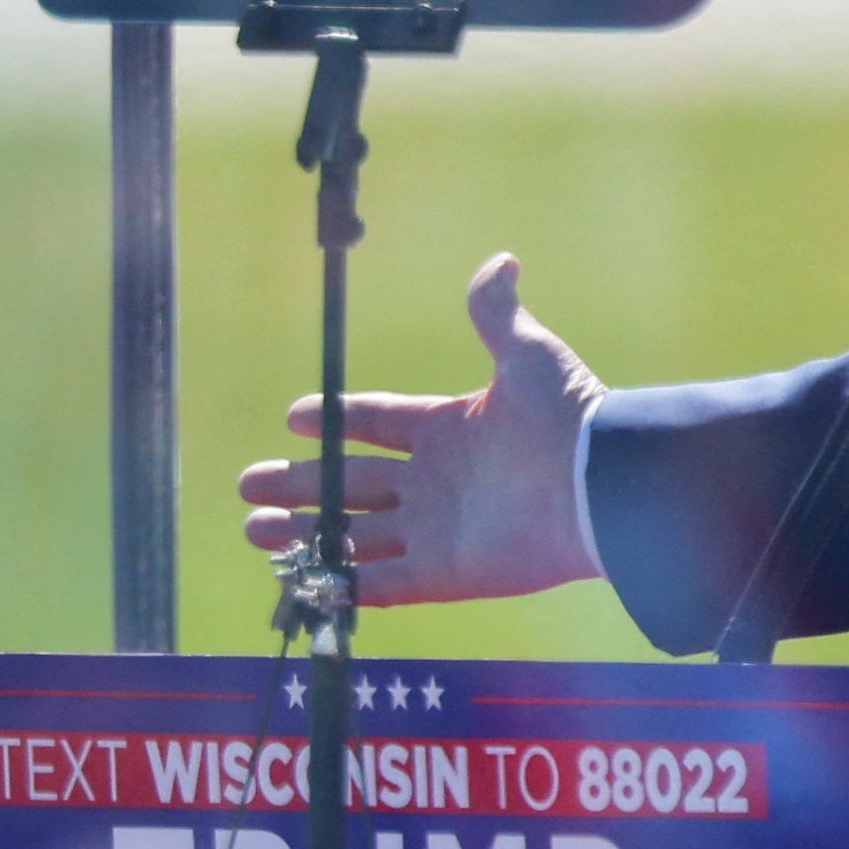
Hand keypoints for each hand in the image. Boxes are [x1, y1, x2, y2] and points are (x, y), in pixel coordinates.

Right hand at [238, 253, 606, 606]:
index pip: (378, 422)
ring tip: (253, 529)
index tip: (291, 417)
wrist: (600, 485)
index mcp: (450, 428)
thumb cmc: (566, 416)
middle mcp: (438, 481)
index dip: (336, 421)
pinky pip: (383, 585)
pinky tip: (301, 581)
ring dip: (305, 535)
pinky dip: (343, 586)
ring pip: (355, 536)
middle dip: (300, 485)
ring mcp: (439, 531)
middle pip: (353, 484)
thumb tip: (501, 262)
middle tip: (248, 485)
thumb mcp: (528, 354)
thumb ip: (498, 313)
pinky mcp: (446, 575)